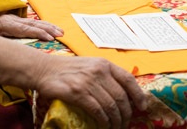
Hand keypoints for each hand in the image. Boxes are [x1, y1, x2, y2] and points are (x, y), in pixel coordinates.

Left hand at [0, 13, 62, 40]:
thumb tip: (11, 52)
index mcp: (4, 24)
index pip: (25, 29)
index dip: (38, 33)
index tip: (50, 38)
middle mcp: (11, 19)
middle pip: (33, 24)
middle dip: (48, 29)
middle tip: (61, 34)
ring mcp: (14, 18)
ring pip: (34, 22)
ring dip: (48, 26)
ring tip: (60, 31)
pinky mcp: (14, 20)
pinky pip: (31, 22)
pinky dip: (43, 25)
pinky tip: (50, 28)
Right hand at [34, 55, 148, 128]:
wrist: (43, 69)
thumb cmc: (67, 69)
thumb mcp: (89, 66)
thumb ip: (104, 75)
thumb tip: (122, 94)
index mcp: (104, 64)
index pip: (128, 79)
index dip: (138, 95)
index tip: (142, 107)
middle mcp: (98, 71)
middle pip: (121, 97)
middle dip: (126, 114)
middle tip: (124, 123)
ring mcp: (88, 81)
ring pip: (111, 106)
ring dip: (115, 121)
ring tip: (115, 127)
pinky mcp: (78, 92)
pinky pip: (97, 110)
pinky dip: (103, 121)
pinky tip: (104, 125)